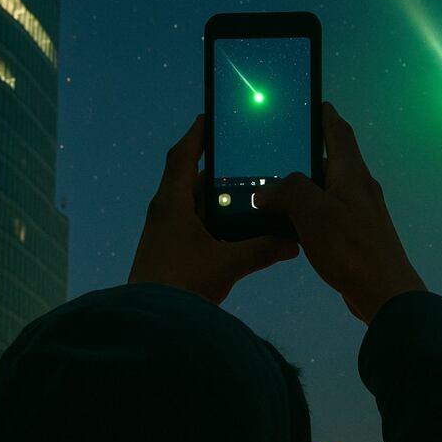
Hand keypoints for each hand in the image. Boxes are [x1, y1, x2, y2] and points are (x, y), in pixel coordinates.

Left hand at [128, 115, 298, 303]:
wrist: (150, 324)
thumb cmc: (182, 285)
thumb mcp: (227, 265)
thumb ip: (261, 250)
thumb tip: (292, 243)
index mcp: (172, 204)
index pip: (183, 156)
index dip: (197, 134)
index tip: (210, 117)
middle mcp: (165, 212)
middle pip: (193, 180)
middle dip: (220, 172)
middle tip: (247, 165)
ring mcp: (165, 232)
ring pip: (194, 205)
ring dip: (218, 200)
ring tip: (247, 198)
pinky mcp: (168, 250)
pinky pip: (193, 225)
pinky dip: (213, 222)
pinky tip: (234, 232)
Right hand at [254, 102, 424, 323]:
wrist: (384, 293)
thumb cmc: (350, 248)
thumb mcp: (313, 212)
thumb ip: (288, 192)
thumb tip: (267, 191)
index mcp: (351, 173)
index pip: (338, 131)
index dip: (322, 114)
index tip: (307, 102)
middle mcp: (358, 187)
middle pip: (331, 159)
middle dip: (304, 152)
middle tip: (274, 151)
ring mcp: (359, 212)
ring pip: (327, 188)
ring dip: (304, 186)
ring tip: (273, 188)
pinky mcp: (355, 234)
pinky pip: (328, 213)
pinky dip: (309, 211)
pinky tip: (291, 223)